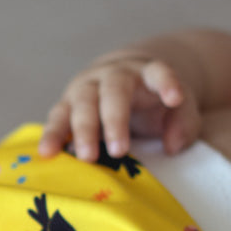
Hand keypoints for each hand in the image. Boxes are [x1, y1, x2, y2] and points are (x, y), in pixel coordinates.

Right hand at [38, 53, 201, 160]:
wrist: (119, 81)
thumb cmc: (151, 101)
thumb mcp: (176, 108)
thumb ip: (183, 123)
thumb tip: (171, 146)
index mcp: (144, 73)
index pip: (158, 72)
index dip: (167, 83)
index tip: (175, 98)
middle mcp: (112, 76)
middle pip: (112, 92)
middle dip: (114, 121)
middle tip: (119, 151)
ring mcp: (86, 88)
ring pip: (81, 103)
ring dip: (82, 130)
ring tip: (85, 157)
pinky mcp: (66, 105)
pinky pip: (57, 117)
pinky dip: (52, 135)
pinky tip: (46, 153)